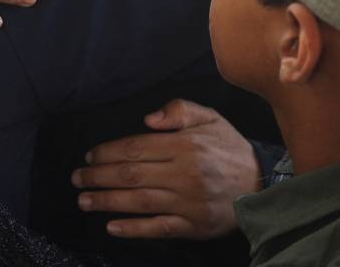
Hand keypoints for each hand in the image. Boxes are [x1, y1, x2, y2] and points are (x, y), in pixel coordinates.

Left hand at [71, 99, 259, 239]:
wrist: (263, 184)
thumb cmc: (229, 148)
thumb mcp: (210, 117)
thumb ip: (179, 110)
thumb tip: (148, 118)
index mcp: (184, 145)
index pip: (135, 148)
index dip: (108, 152)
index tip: (90, 156)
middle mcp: (183, 174)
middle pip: (130, 175)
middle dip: (98, 176)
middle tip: (76, 178)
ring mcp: (187, 202)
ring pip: (138, 202)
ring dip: (106, 201)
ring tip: (84, 200)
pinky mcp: (192, 226)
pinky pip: (158, 228)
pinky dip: (133, 229)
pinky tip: (111, 227)